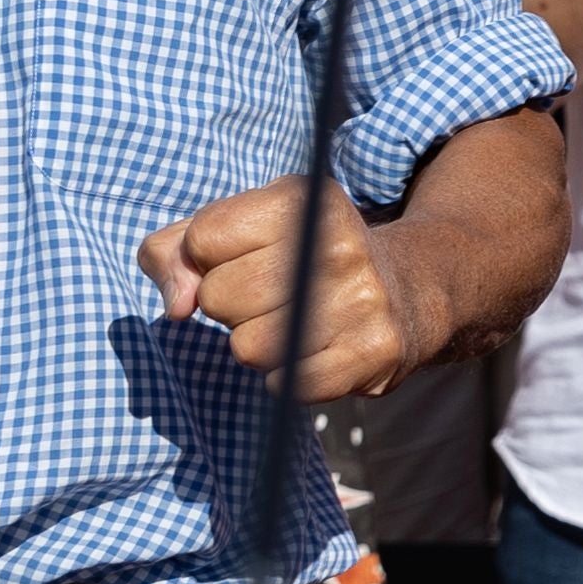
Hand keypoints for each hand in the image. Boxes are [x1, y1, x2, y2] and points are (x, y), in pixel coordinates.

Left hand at [141, 178, 428, 402]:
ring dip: (258, 346)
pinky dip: (288, 378)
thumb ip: (173, 252)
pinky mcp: (373, 351)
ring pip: (247, 348)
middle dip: (231, 306)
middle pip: (218, 297)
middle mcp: (336, 243)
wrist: (409, 289)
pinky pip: (286, 384)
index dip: (206, 258)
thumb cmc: (299, 258)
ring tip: (296, 324)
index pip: (203, 239)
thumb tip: (177, 307)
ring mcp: (361, 298)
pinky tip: (314, 352)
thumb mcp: (238, 229)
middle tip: (273, 296)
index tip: (245, 257)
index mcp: (301, 198)